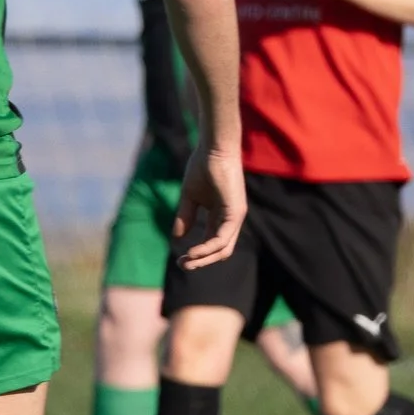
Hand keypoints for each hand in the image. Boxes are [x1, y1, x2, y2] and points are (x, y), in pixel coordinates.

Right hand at [173, 142, 245, 269]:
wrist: (213, 149)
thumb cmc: (202, 167)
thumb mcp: (190, 197)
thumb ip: (186, 216)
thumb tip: (178, 237)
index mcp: (221, 216)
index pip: (213, 243)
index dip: (198, 254)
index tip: (181, 258)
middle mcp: (231, 219)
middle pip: (221, 251)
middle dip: (201, 262)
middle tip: (183, 265)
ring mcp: (235, 216)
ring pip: (223, 248)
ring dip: (203, 259)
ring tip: (186, 262)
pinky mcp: (235, 212)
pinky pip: (223, 238)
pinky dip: (208, 248)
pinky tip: (193, 252)